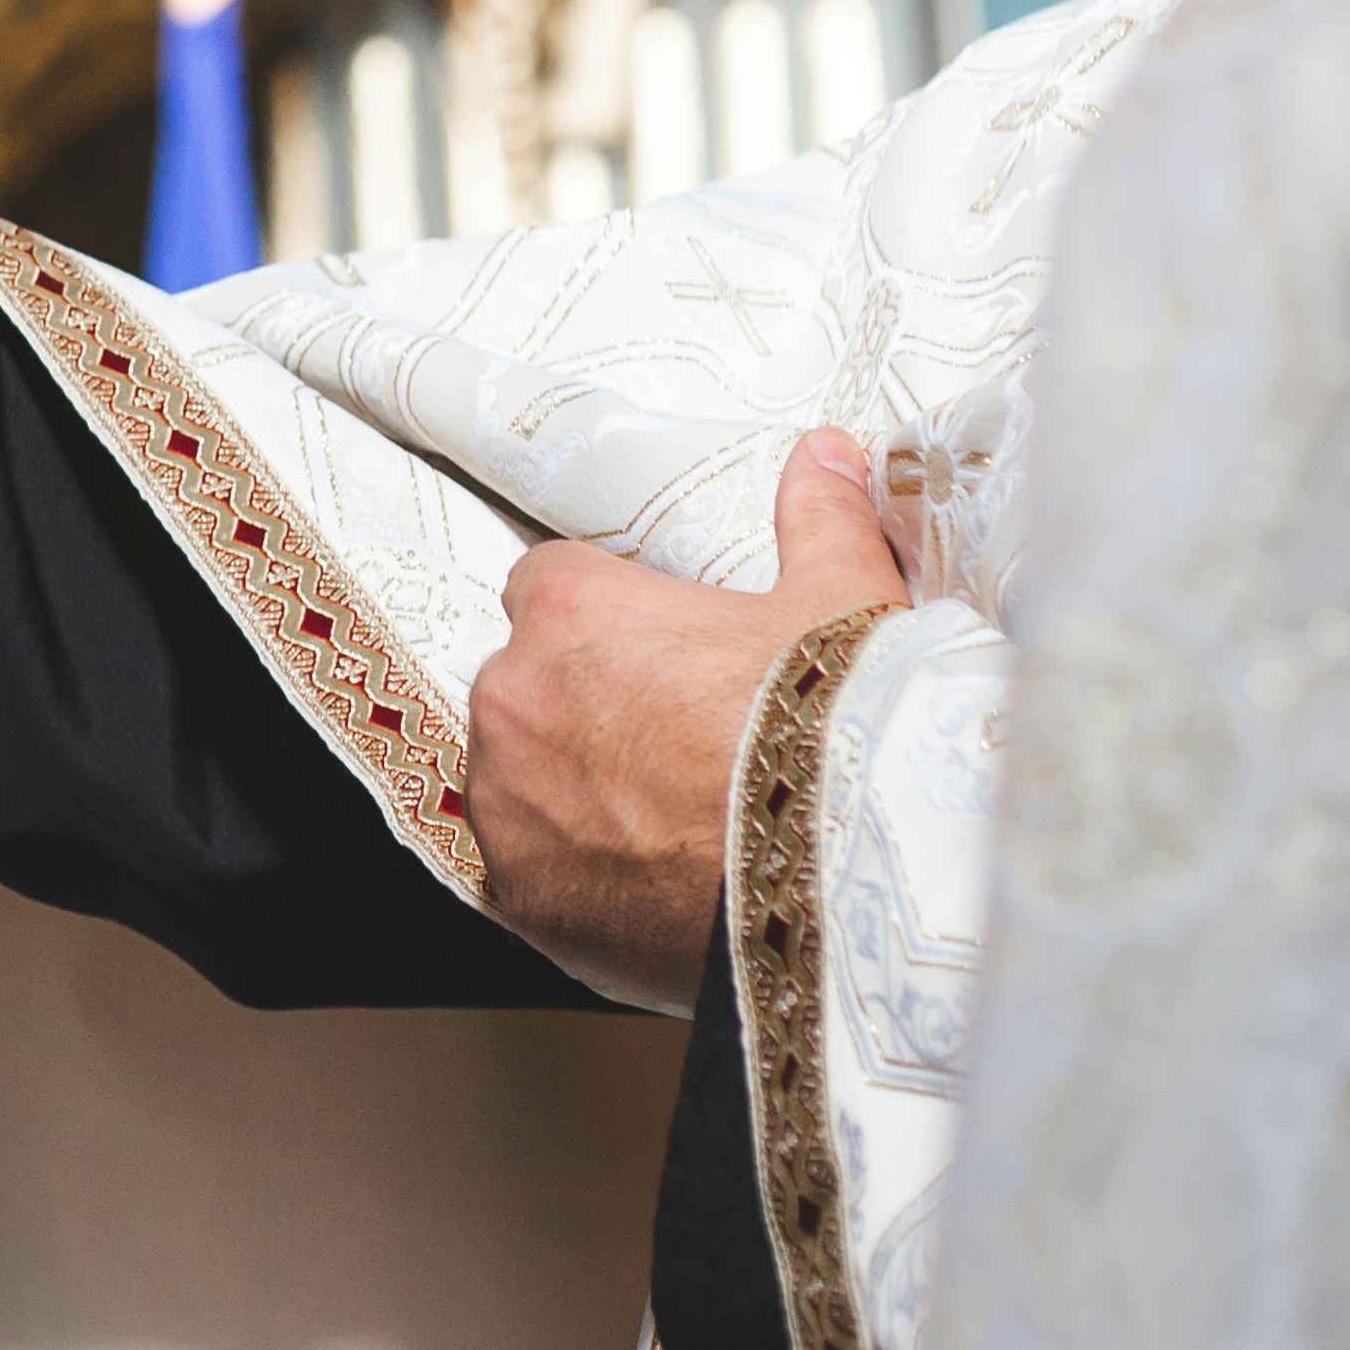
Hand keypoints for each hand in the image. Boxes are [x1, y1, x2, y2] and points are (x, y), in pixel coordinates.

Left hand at [467, 432, 907, 1011]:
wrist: (842, 880)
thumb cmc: (830, 733)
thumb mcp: (841, 603)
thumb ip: (819, 519)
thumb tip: (824, 455)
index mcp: (570, 610)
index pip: (548, 586)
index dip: (605, 621)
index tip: (655, 656)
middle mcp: (514, 695)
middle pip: (528, 686)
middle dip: (586, 708)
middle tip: (676, 747)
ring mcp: (507, 800)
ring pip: (518, 779)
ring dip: (570, 792)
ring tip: (669, 822)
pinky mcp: (519, 893)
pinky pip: (527, 870)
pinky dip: (574, 876)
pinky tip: (647, 884)